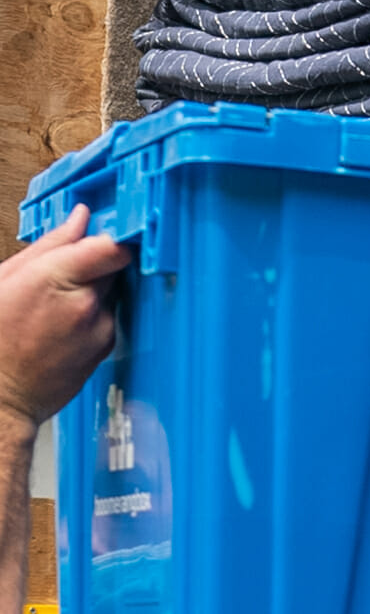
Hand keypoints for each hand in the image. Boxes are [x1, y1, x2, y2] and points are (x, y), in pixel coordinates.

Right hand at [0, 205, 131, 431]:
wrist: (3, 394)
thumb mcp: (6, 278)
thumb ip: (49, 245)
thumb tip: (79, 219)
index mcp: (58, 279)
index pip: (111, 247)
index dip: (114, 234)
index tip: (107, 228)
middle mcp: (88, 304)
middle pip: (113, 265)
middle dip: (95, 260)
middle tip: (66, 268)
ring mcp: (101, 329)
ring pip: (110, 291)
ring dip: (92, 288)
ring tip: (55, 302)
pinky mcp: (107, 347)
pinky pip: (107, 316)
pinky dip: (92, 312)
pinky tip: (61, 322)